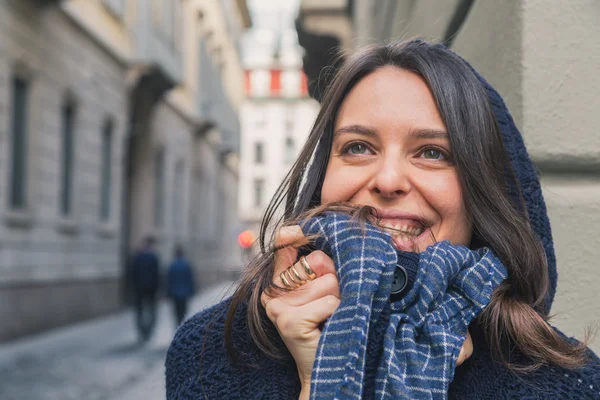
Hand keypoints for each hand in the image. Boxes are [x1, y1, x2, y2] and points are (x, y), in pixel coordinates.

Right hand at [260, 225, 473, 394]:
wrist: (334, 375)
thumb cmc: (340, 329)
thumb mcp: (333, 292)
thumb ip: (328, 265)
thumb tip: (348, 236)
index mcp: (281, 283)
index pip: (284, 243)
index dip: (296, 233)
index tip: (302, 231)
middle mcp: (274, 293)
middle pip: (319, 260)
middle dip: (337, 280)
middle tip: (335, 307)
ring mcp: (278, 308)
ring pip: (329, 281)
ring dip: (342, 301)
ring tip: (336, 319)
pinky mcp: (289, 321)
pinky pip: (330, 301)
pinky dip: (341, 314)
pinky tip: (333, 328)